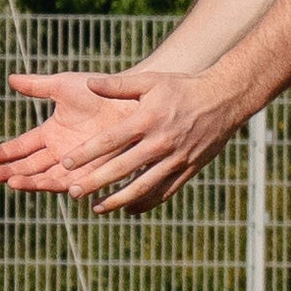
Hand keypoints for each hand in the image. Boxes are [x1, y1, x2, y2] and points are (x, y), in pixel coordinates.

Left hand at [0, 66, 242, 214]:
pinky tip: (129, 210)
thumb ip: (118, 85)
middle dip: (95, 182)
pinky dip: (147, 203)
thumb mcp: (151, 81)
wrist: (225, 99)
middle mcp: (160, 142)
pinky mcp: (189, 169)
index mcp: (146, 120)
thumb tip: (89, 83)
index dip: (86, 154)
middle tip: (72, 193)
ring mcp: (176, 159)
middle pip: (121, 168)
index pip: (109, 141)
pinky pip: (165, 191)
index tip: (65, 164)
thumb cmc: (183, 87)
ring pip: (143, 186)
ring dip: (118, 200)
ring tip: (97, 208)